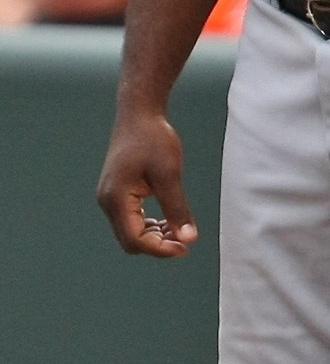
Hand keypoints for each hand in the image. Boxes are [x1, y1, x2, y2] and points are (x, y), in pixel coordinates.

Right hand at [97, 111, 197, 256]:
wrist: (139, 114)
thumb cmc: (152, 138)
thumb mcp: (169, 174)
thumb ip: (177, 209)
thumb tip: (189, 239)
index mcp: (116, 198)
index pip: (135, 240)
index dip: (160, 249)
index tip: (185, 247)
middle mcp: (107, 201)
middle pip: (130, 241)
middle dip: (157, 245)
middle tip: (184, 239)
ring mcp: (110, 197)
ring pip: (130, 232)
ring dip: (154, 236)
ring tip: (179, 228)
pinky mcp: (117, 193)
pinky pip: (130, 220)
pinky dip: (149, 225)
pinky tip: (168, 219)